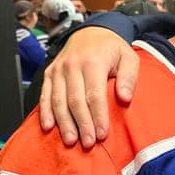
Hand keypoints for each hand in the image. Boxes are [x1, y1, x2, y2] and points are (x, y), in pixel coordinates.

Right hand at [39, 28, 139, 147]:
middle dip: (81, 124)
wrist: (91, 31)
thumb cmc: (112, 49)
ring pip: (58, 100)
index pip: (94, 94)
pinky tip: (48, 126)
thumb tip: (124, 97)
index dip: (98, 116)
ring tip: (70, 140)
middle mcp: (72, 65)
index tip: (102, 134)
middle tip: (88, 143)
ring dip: (64, 122)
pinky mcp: (50, 73)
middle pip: (75, 100)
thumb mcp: (129, 57)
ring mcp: (58, 69)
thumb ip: (129, 76)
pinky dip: (45, 111)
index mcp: (93, 62)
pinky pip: (45, 94)